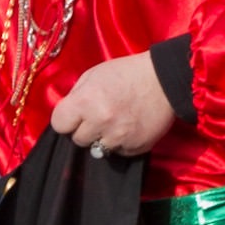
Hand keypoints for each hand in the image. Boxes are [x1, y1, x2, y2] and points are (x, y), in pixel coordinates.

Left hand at [45, 51, 175, 157]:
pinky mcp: (135, 147)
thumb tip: (68, 115)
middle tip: (99, 116)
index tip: (74, 116)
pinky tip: (129, 127)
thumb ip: (76, 95)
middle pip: (78, 139)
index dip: (66, 119)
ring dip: (103, 138)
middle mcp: (100, 121)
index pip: (59, 125)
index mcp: (86, 101)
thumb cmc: (127, 73)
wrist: (164, 79)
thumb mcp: (94, 74)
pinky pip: (119, 152)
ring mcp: (119, 137)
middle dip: (85, 129)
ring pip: (97, 149)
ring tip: (115, 123)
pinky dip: (121, 143)